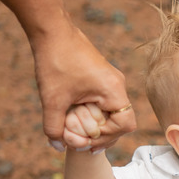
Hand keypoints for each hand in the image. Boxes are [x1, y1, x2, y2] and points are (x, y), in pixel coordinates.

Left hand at [30, 17, 135, 150]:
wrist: (51, 30)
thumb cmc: (55, 62)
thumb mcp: (52, 99)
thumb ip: (54, 127)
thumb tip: (58, 148)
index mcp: (113, 90)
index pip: (126, 124)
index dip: (107, 137)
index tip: (85, 139)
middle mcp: (117, 85)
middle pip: (121, 121)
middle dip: (101, 136)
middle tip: (81, 145)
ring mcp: (109, 80)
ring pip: (111, 112)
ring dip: (96, 125)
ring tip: (78, 135)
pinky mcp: (100, 77)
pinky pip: (104, 102)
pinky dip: (92, 114)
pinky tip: (76, 119)